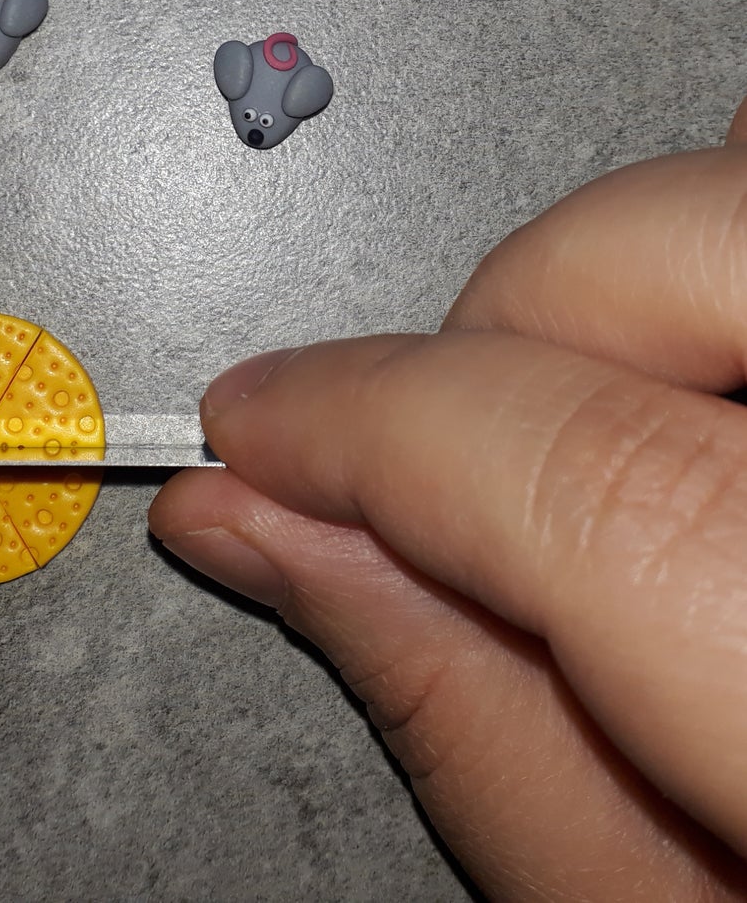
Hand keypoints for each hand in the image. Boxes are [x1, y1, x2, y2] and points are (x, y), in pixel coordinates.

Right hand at [151, 97, 746, 899]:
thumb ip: (468, 720)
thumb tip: (263, 528)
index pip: (579, 475)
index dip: (364, 431)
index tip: (253, 432)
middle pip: (674, 248)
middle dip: (503, 321)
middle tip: (434, 437)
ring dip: (634, 247)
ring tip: (591, 382)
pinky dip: (718, 233)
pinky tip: (693, 345)